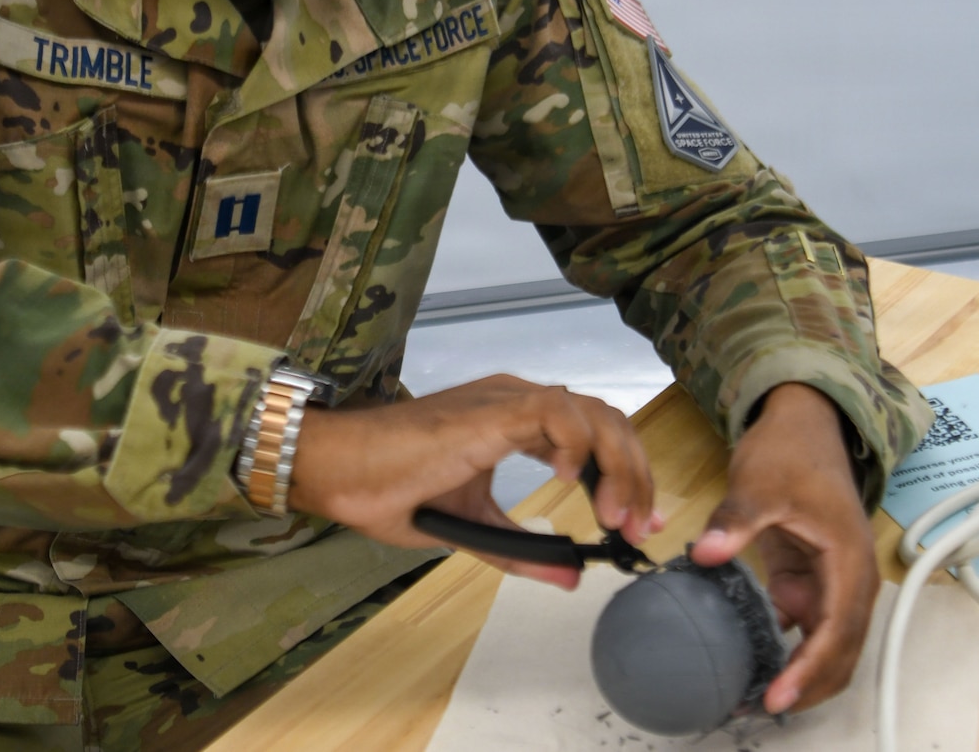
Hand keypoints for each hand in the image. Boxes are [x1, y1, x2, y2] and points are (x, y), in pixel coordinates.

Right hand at [287, 374, 661, 588]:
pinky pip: (558, 413)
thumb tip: (571, 577)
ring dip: (617, 467)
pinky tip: (567, 483)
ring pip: (594, 414)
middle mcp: (519, 401)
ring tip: (613, 516)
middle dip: (636, 475)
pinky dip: (577, 445)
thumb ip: (521, 549)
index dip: (626, 476)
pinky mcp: (492, 411)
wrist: (339, 470)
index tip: (638, 523)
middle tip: (639, 527)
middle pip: (608, 421)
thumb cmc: (390, 488)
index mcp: (516, 421)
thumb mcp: (472, 527)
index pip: (594, 435)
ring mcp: (507, 401)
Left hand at [691, 383, 875, 714]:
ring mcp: (832, 582)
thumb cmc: (790, 451)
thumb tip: (706, 553)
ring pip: (827, 645)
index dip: (810, 669)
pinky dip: (787, 651)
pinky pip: (806, 627)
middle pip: (841, 651)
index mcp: (849, 559)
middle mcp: (850, 578)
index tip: (778, 697)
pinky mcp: (811, 580)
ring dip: (799, 675)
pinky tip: (752, 664)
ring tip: (751, 697)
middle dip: (807, 687)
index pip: (837, 629)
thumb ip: (736, 520)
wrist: (802, 423)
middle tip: (758, 707)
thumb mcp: (760, 482)